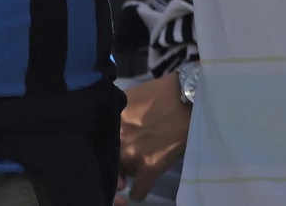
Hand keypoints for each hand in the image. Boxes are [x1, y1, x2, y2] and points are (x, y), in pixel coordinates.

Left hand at [116, 73, 190, 203]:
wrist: (188, 99)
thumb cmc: (159, 94)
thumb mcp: (127, 99)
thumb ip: (113, 116)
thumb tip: (105, 132)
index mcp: (109, 121)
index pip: (97, 147)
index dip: (104, 150)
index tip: (109, 151)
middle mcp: (116, 139)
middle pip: (111, 160)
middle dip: (119, 157)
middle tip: (133, 150)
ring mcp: (132, 155)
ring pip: (125, 174)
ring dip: (132, 169)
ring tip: (144, 158)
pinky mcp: (150, 167)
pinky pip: (138, 192)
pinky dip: (138, 192)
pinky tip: (141, 186)